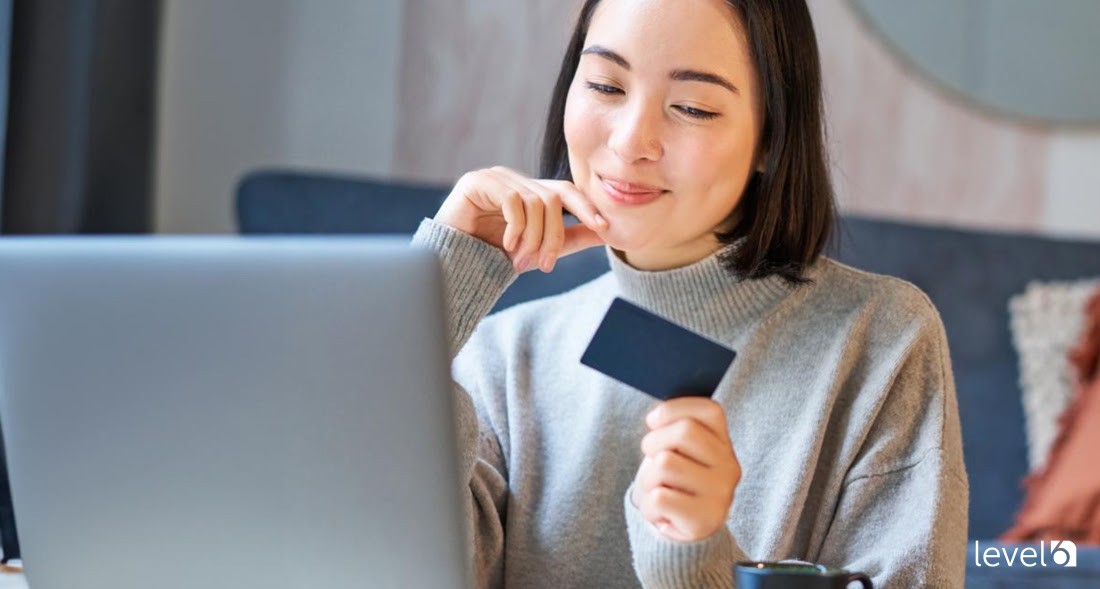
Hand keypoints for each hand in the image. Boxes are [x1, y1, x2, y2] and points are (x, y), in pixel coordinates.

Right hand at [434, 166, 608, 272]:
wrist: (452, 265)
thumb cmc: (491, 256)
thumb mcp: (538, 250)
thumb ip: (569, 239)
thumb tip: (606, 234)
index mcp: (528, 191)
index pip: (565, 190)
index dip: (586, 207)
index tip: (604, 228)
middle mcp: (513, 179)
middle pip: (552, 199)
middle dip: (553, 236)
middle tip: (545, 266)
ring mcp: (494, 178)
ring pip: (535, 202)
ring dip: (533, 238)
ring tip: (519, 260)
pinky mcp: (476, 182)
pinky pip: (513, 201)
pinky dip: (516, 228)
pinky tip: (505, 246)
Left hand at [631, 397, 740, 541]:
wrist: (686, 532)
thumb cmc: (675, 481)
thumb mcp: (677, 450)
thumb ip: (673, 429)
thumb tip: (656, 418)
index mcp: (724, 443)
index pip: (709, 410)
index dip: (672, 409)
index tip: (653, 422)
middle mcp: (729, 466)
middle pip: (685, 431)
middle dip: (653, 442)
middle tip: (651, 460)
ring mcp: (720, 494)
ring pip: (665, 464)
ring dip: (647, 478)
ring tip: (658, 490)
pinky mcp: (704, 519)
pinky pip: (659, 498)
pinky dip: (648, 506)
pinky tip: (661, 513)